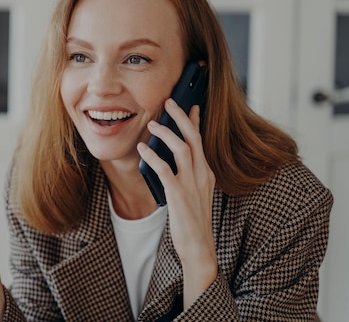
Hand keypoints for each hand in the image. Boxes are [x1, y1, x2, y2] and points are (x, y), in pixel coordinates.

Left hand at [137, 98, 216, 305]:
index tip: (190, 105)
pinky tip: (142, 149)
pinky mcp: (179, 195)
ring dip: (166, 133)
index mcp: (206, 173)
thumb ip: (186, 174)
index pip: (200, 141)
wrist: (198, 247)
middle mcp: (202, 175)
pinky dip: (153, 156)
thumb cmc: (191, 220)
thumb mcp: (193, 193)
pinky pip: (165, 169)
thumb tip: (169, 157)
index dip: (194, 121)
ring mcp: (192, 184)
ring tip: (152, 123)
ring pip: (182, 149)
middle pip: (193, 138)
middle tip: (169, 101)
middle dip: (181, 117)